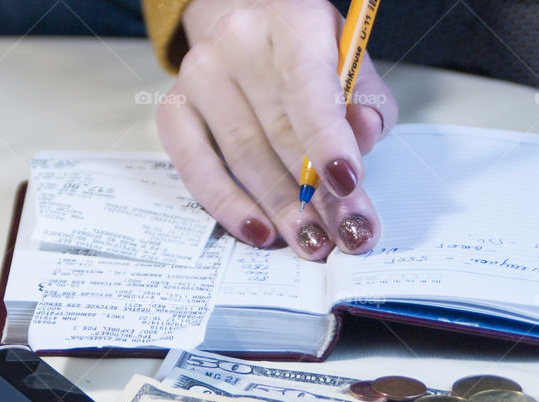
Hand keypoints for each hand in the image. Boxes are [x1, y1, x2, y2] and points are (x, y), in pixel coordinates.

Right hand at [155, 0, 397, 258]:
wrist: (244, 33)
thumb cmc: (303, 56)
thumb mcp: (348, 62)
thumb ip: (365, 100)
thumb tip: (363, 136)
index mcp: (289, 22)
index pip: (306, 88)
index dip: (327, 140)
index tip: (348, 185)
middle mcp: (236, 45)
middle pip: (277, 132)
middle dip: (316, 194)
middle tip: (345, 234)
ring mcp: (197, 79)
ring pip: (241, 157)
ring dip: (280, 209)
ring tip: (311, 242)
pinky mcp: (173, 112)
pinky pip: (197, 170)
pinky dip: (229, 206)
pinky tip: (258, 231)